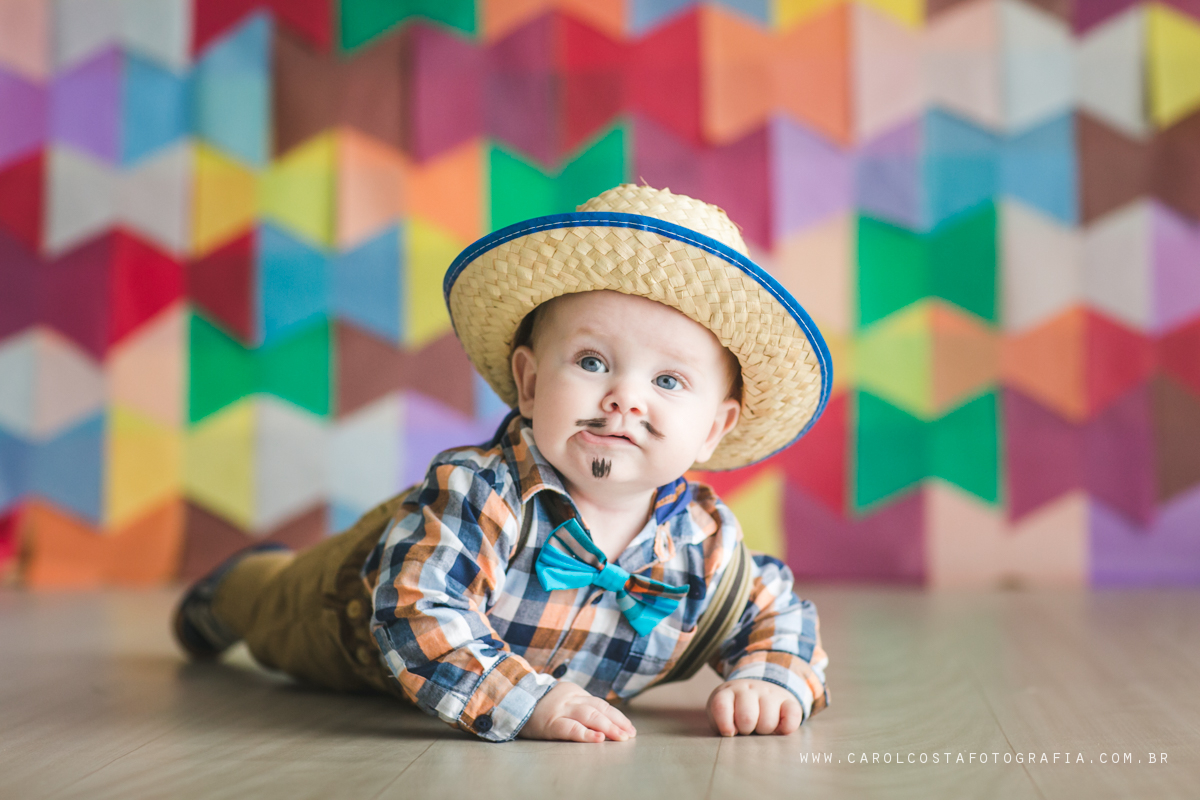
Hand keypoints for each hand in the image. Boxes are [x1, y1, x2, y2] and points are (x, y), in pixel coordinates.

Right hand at [519, 681, 637, 742]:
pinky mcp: (549, 723)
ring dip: (607, 727)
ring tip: (620, 737)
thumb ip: (579, 707)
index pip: (601, 704)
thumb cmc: (539, 707)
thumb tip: (604, 723)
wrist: (511, 701)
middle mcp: (569, 698)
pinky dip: (586, 734)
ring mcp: (559, 710)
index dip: (617, 716)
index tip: (629, 728)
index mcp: (574, 693)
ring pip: (589, 715)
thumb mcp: (562, 701)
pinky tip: (598, 739)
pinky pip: (570, 728)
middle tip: (629, 735)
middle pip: (598, 709)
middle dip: (616, 722)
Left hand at [707, 679, 802, 736]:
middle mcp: (748, 689)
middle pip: (747, 718)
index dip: (725, 725)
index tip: (730, 732)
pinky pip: (792, 716)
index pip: (722, 707)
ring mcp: (769, 693)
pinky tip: (779, 729)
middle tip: (747, 729)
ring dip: (765, 731)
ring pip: (768, 722)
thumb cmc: (734, 712)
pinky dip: (787, 728)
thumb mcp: (720, 716)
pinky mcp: (788, 701)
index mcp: (728, 692)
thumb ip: (721, 726)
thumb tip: (731, 734)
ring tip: (761, 727)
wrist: (756, 693)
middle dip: (746, 730)